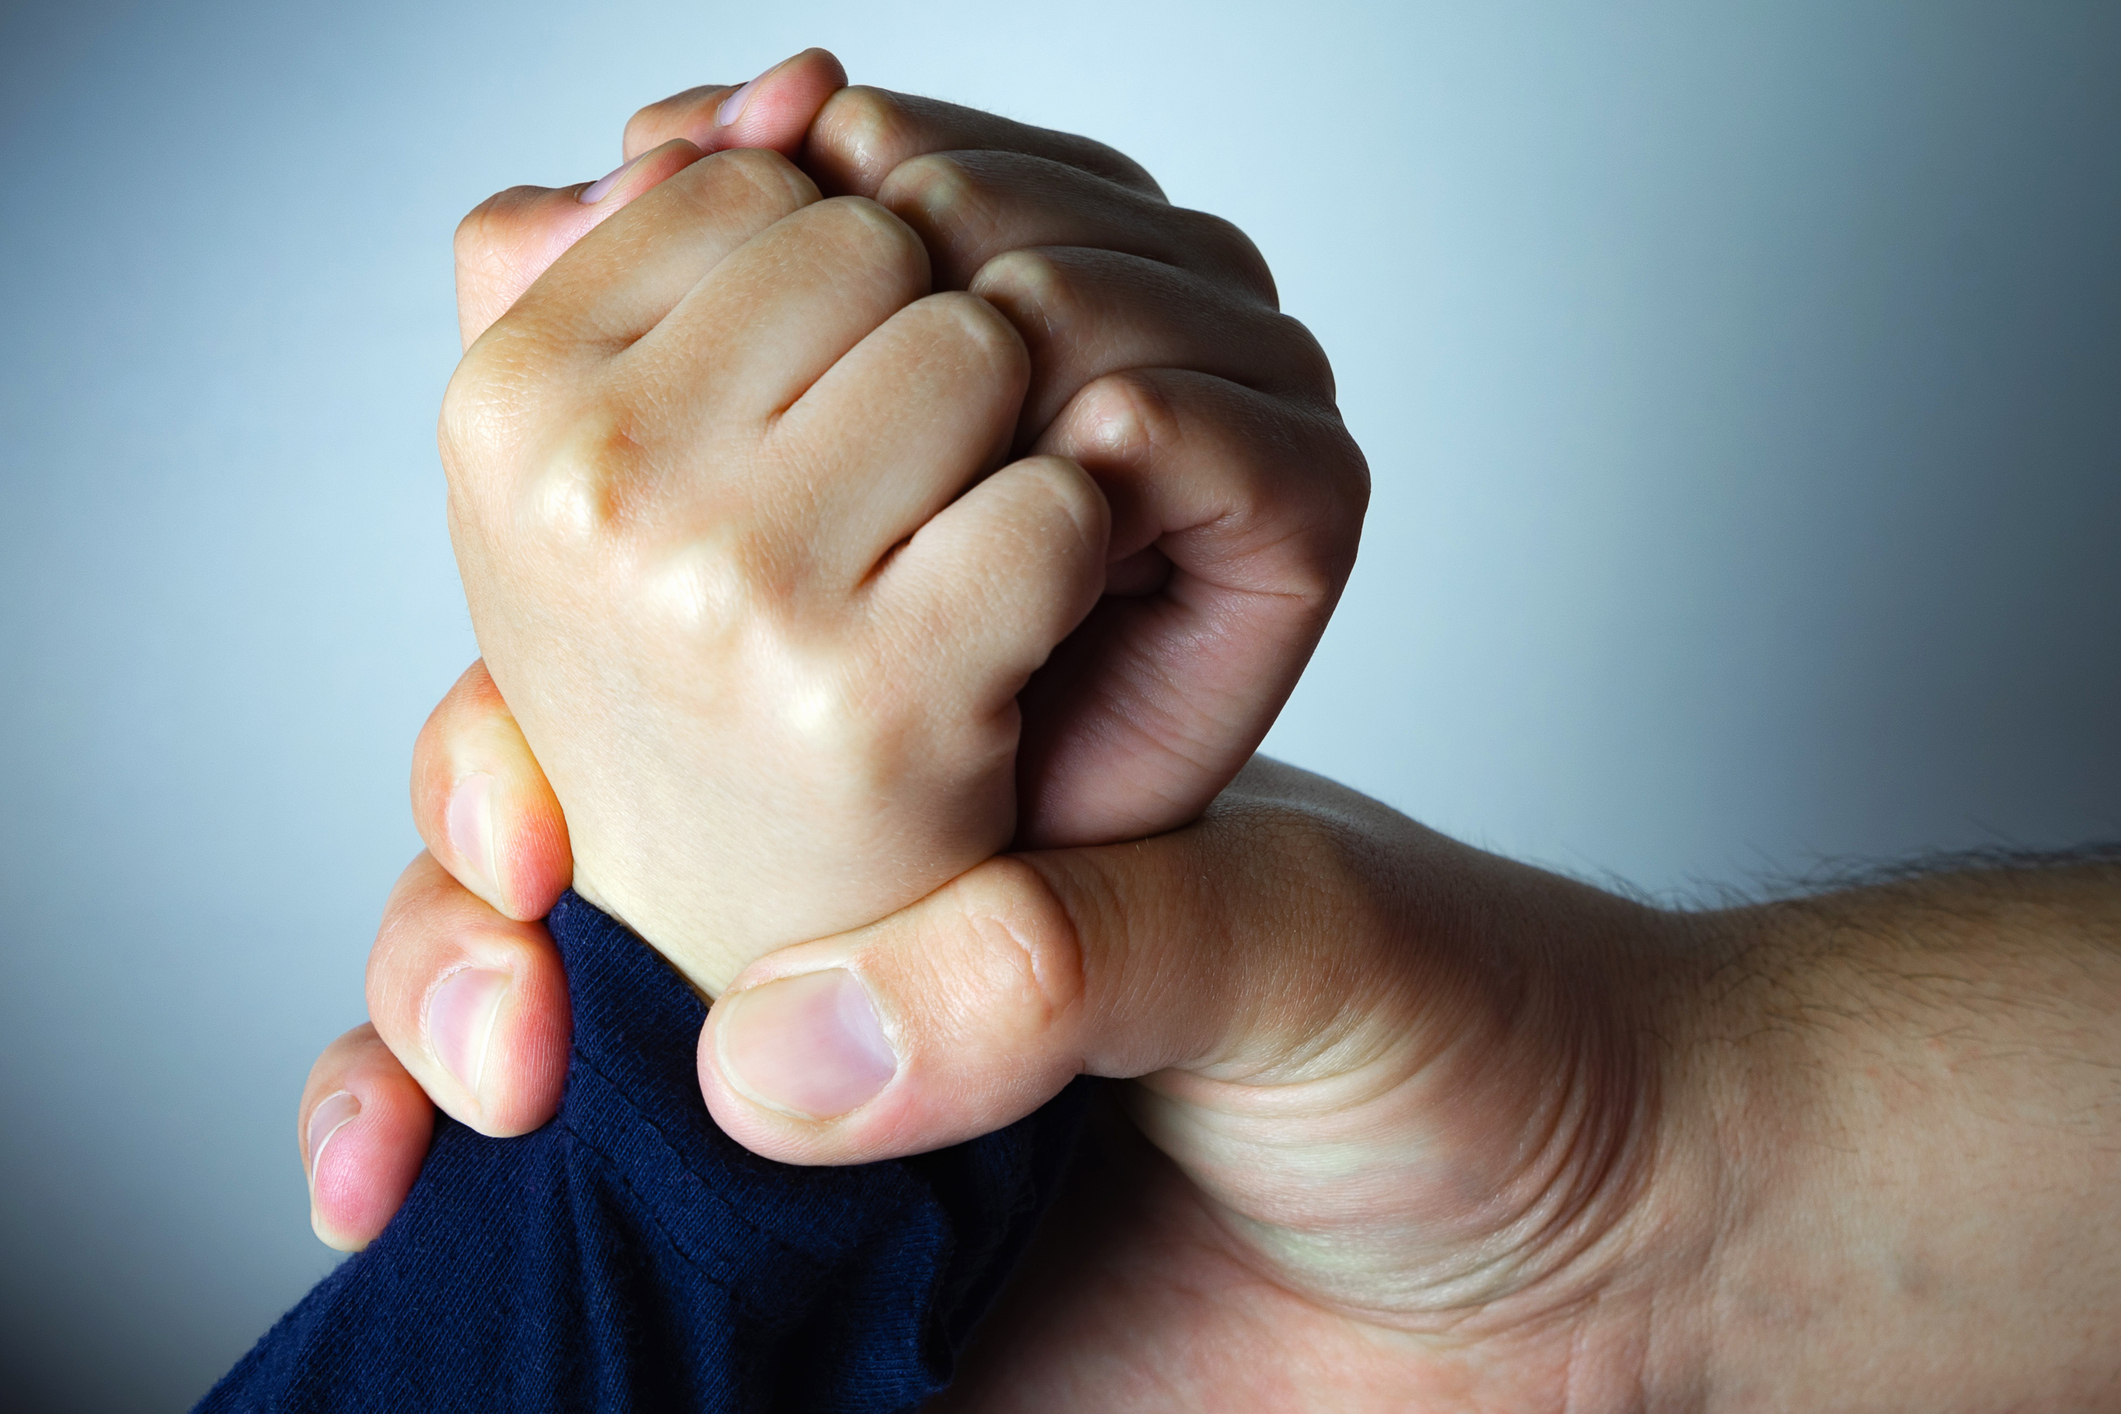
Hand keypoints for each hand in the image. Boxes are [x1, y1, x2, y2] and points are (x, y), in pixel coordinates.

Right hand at [323, 719, 2120, 1408]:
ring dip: (421, 1068)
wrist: (1591, 1269)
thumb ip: (1064, 963)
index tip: (517, 835)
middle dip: (448, 928)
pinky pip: (629, 1278)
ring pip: (555, 1072)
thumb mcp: (1279, 941)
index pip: (674, 716)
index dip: (533, 750)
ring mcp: (844, 1124)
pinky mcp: (851, 1300)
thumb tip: (784, 1058)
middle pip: (556, 893)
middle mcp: (866, 943)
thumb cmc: (1481, 1046)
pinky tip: (416, 1242)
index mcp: (947, 803)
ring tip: (403, 1151)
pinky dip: (492, 1258)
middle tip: (492, 1019)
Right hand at [446, 131, 1112, 995]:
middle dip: (921, 340)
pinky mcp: (879, 697)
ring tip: (946, 545)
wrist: (746, 920)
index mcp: (506, 403)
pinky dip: (1074, 545)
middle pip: (879, 241)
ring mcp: (730, 594)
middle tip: (898, 485)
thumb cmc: (687, 669)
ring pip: (983, 345)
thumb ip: (652, 239)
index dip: (839, 274)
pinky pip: (1060, 498)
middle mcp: (593, 486)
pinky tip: (1016, 621)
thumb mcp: (600, 452)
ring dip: (1006, 433)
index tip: (828, 396)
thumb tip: (799, 86)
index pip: (755, 179)